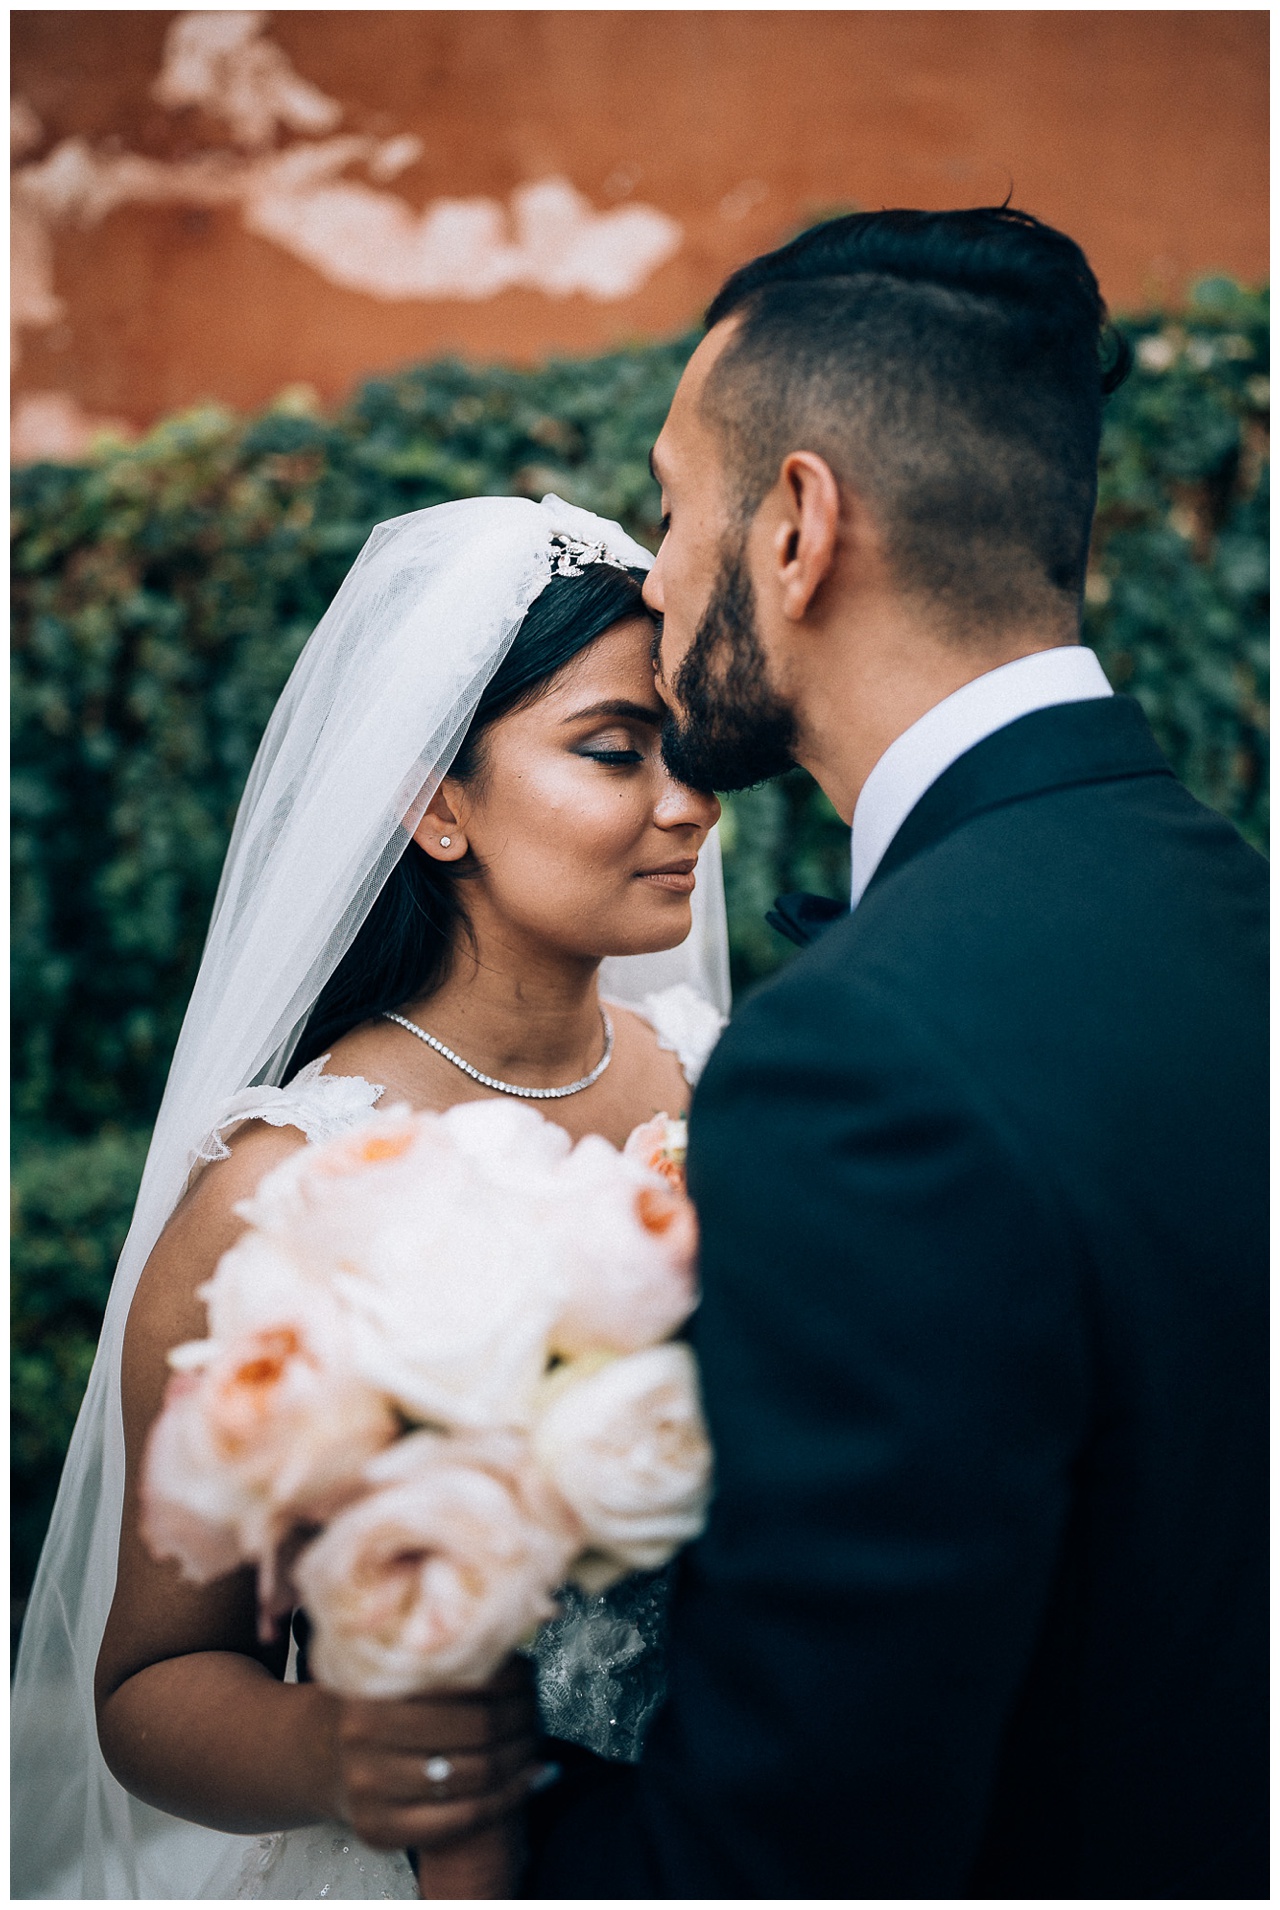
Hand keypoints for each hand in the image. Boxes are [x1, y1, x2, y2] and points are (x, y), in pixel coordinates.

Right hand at [330, 1656, 544, 1859]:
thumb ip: (442, 1655)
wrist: (324, 1758)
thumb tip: (514, 1640)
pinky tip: (528, 1779)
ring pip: (474, 1774)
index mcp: (374, 1680)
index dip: (509, 1677)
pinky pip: (463, 1818)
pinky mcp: (380, 1828)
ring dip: (520, 1757)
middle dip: (521, 1717)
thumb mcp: (397, 1668)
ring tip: (535, 1742)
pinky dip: (507, 1798)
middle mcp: (362, 1733)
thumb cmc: (379, 1706)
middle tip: (536, 1710)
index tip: (528, 1674)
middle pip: (476, 1727)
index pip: (464, 1676)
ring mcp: (369, 1786)